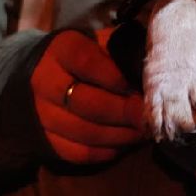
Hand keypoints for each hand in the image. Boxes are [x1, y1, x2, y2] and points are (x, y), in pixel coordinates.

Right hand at [29, 27, 144, 162]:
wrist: (50, 71)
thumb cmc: (91, 53)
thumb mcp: (104, 42)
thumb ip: (123, 53)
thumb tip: (152, 74)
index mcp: (62, 49)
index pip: (86, 62)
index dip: (113, 76)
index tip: (137, 86)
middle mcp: (46, 81)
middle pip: (85, 103)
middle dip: (123, 111)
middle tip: (148, 116)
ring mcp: (42, 113)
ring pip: (83, 132)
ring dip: (119, 135)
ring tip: (143, 132)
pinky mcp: (47, 139)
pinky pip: (78, 153)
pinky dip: (106, 151)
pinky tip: (125, 144)